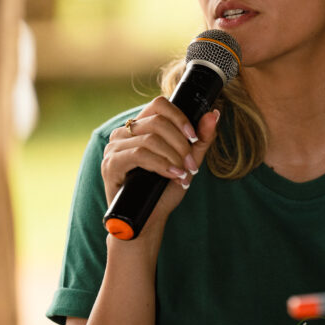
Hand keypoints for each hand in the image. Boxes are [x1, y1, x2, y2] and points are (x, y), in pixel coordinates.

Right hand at [100, 96, 220, 224]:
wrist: (148, 220)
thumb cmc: (164, 190)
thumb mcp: (188, 161)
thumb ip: (201, 139)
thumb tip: (214, 114)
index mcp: (141, 127)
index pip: (159, 104)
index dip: (180, 117)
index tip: (194, 137)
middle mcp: (124, 133)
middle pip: (158, 121)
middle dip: (181, 143)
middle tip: (191, 164)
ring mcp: (114, 147)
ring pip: (150, 138)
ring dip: (173, 156)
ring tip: (183, 173)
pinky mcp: (110, 164)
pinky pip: (138, 154)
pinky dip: (160, 164)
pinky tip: (171, 174)